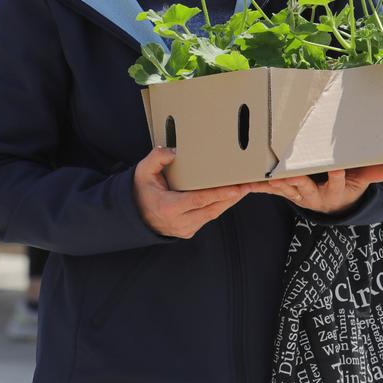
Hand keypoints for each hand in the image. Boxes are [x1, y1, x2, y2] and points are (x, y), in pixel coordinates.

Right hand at [132, 147, 253, 238]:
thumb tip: (174, 151)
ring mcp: (186, 229)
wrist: (134, 216)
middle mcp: (180, 222)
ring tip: (243, 188)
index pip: (198, 200)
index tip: (235, 189)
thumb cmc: (140, 191)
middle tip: (248, 185)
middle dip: (231, 197)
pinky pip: (208, 217)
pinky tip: (229, 196)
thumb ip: (157, 158)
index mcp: (168, 208)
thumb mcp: (142, 171)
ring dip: (228, 202)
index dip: (218, 194)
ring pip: (213, 214)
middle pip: (212, 209)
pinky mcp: (190, 231)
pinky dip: (219, 206)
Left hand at [257, 165, 382, 215]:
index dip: (337, 175)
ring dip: (277, 184)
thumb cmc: (346, 188)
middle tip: (292, 174)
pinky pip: (271, 191)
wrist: (333, 206)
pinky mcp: (286, 193)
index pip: (338, 183)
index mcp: (335, 191)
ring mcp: (299, 195)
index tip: (337, 167)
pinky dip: (259, 187)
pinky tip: (246, 183)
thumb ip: (370, 175)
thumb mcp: (360, 183)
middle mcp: (315, 195)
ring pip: (287, 190)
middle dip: (299, 181)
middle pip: (307, 188)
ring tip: (270, 179)